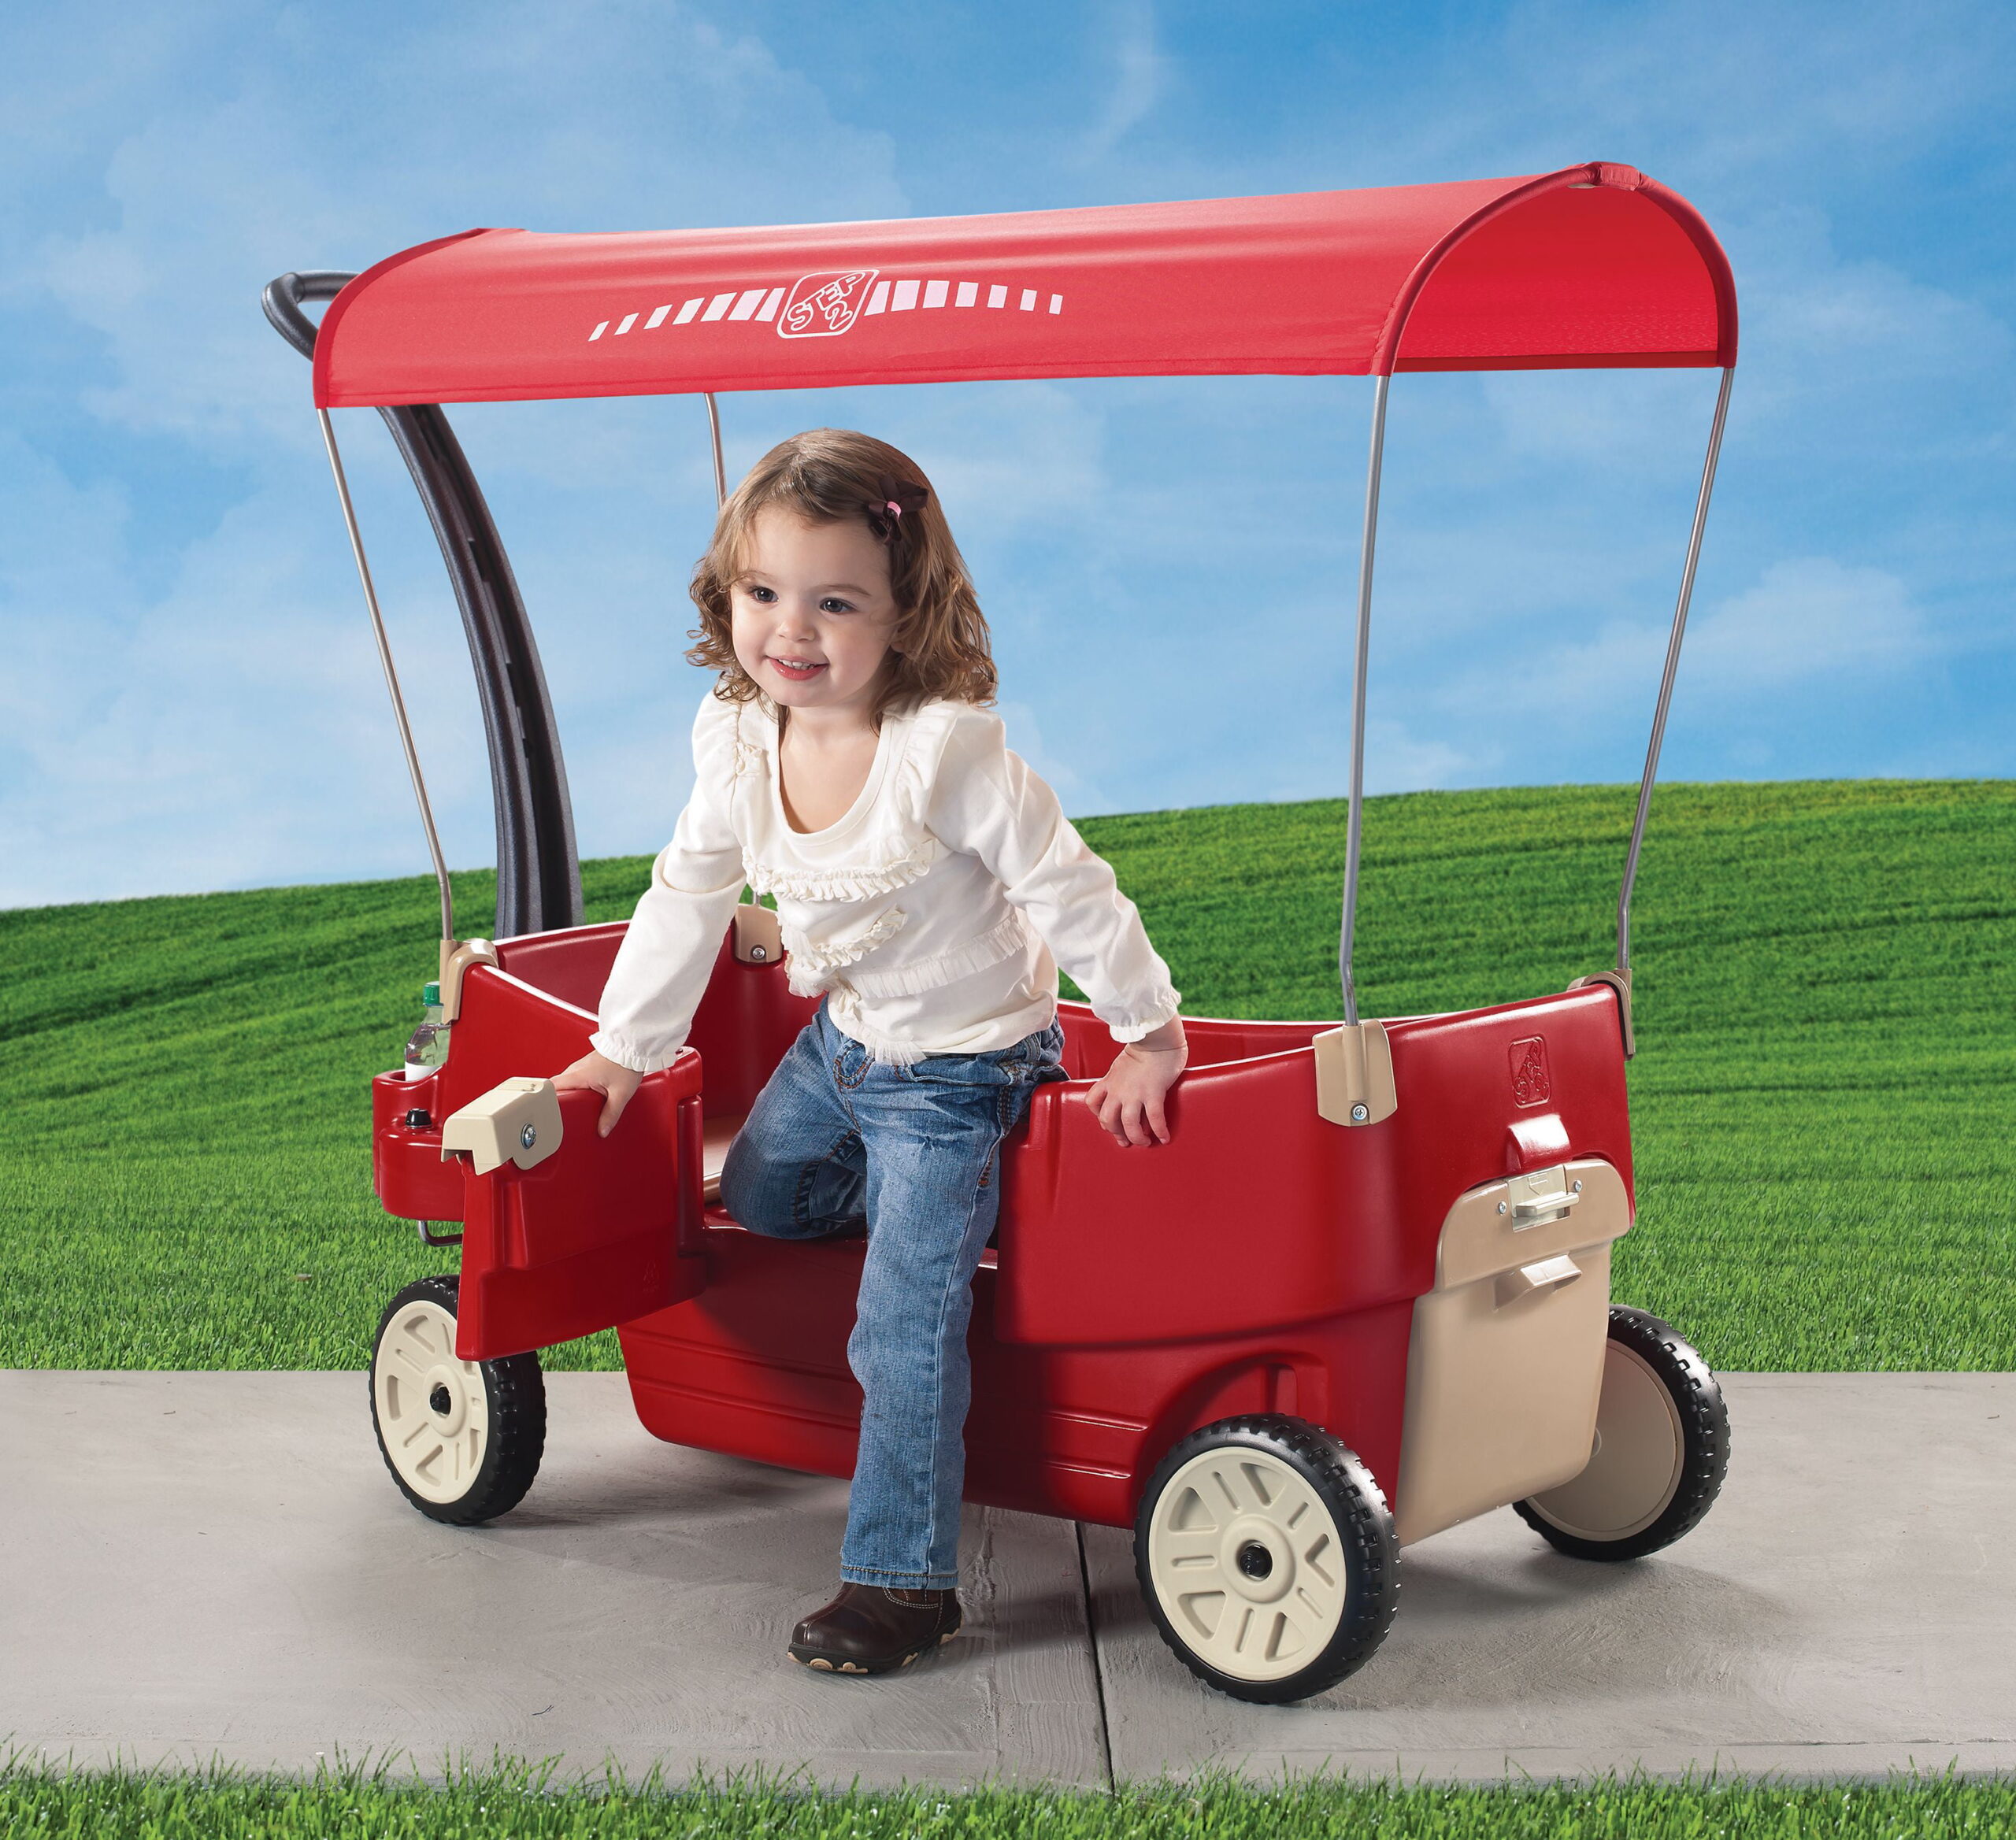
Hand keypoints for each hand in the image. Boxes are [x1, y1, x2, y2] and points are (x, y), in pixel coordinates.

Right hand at [552, 1049, 644, 1137]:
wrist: (631, 1046)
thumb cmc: (625, 1064)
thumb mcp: (620, 1094)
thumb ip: (611, 1114)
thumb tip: (603, 1130)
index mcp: (578, 1075)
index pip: (550, 1087)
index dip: (546, 1101)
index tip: (548, 1113)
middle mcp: (575, 1069)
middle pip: (557, 1088)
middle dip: (560, 1101)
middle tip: (564, 1116)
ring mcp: (580, 1066)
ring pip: (567, 1084)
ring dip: (570, 1095)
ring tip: (576, 1108)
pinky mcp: (587, 1065)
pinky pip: (575, 1079)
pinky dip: (577, 1089)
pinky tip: (585, 1097)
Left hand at [1085, 1020, 1186, 1147]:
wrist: (1157, 1037)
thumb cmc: (1145, 1046)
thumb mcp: (1122, 1063)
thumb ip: (1121, 1076)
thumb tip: (1129, 1087)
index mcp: (1110, 1081)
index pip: (1092, 1102)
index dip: (1098, 1116)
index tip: (1110, 1123)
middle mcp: (1118, 1089)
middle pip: (1108, 1120)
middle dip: (1117, 1134)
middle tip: (1127, 1140)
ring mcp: (1135, 1093)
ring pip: (1129, 1125)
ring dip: (1137, 1138)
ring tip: (1145, 1142)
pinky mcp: (1153, 1093)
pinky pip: (1154, 1120)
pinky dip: (1159, 1132)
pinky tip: (1164, 1138)